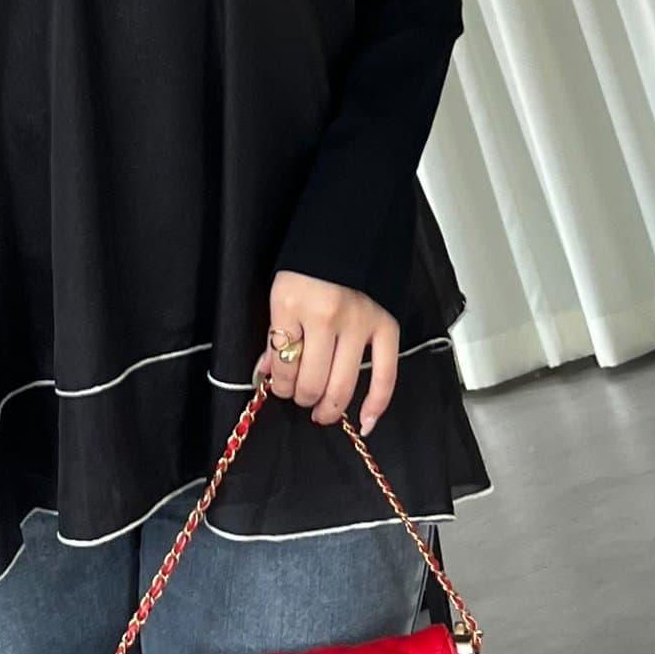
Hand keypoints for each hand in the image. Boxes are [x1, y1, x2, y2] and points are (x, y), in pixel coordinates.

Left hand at [252, 270, 399, 436]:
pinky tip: (365, 421)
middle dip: (302, 398)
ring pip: (342, 385)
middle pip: (312, 381)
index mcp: (293, 306)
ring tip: (322, 413)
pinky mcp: (385, 325)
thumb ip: (276, 334)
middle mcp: (326, 317)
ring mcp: (359, 323)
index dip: (279, 385)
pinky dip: (376, 403)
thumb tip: (269, 373)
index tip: (280, 386)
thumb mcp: (281, 293)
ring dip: (329, 408)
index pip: (283, 365)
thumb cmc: (309, 263)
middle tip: (301, 399)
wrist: (348, 232)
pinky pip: (384, 374)